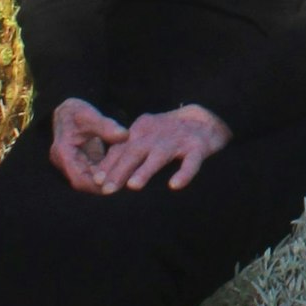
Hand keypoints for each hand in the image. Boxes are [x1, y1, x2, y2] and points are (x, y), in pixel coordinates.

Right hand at [49, 97, 128, 193]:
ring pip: (91, 179)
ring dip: (108, 180)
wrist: (67, 110)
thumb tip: (125, 135)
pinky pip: (95, 172)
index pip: (79, 179)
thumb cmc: (76, 111)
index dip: (98, 186)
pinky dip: (108, 173)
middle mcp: (65, 162)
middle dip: (105, 185)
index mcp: (63, 153)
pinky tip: (125, 172)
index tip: (118, 184)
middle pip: (85, 183)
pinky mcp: (81, 162)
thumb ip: (106, 126)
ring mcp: (72, 164)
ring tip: (129, 180)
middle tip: (128, 185)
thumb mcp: (90, 115)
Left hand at [93, 104, 232, 193]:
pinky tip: (175, 185)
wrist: (209, 116)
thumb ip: (128, 149)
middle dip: (120, 170)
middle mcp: (158, 133)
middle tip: (107, 189)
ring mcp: (179, 140)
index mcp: (142, 129)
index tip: (97, 180)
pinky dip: (184, 173)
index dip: (109, 163)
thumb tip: (103, 174)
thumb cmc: (172, 132)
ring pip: (160, 155)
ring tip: (133, 186)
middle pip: (136, 150)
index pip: (122, 147)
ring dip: (146, 170)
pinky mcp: (199, 147)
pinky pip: (191, 162)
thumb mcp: (147, 134)